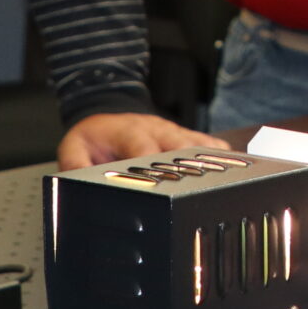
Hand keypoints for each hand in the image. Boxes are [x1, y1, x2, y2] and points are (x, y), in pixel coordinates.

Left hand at [56, 111, 225, 170]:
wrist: (109, 117)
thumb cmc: (95, 137)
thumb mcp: (74, 147)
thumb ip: (76, 165)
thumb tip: (77, 184)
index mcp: (129, 131)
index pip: (144, 147)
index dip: (152, 164)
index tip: (158, 183)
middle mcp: (157, 129)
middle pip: (180, 147)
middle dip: (188, 167)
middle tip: (195, 191)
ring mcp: (175, 131)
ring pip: (200, 145)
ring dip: (209, 163)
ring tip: (223, 184)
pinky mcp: (189, 136)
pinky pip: (211, 145)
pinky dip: (222, 158)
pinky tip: (233, 173)